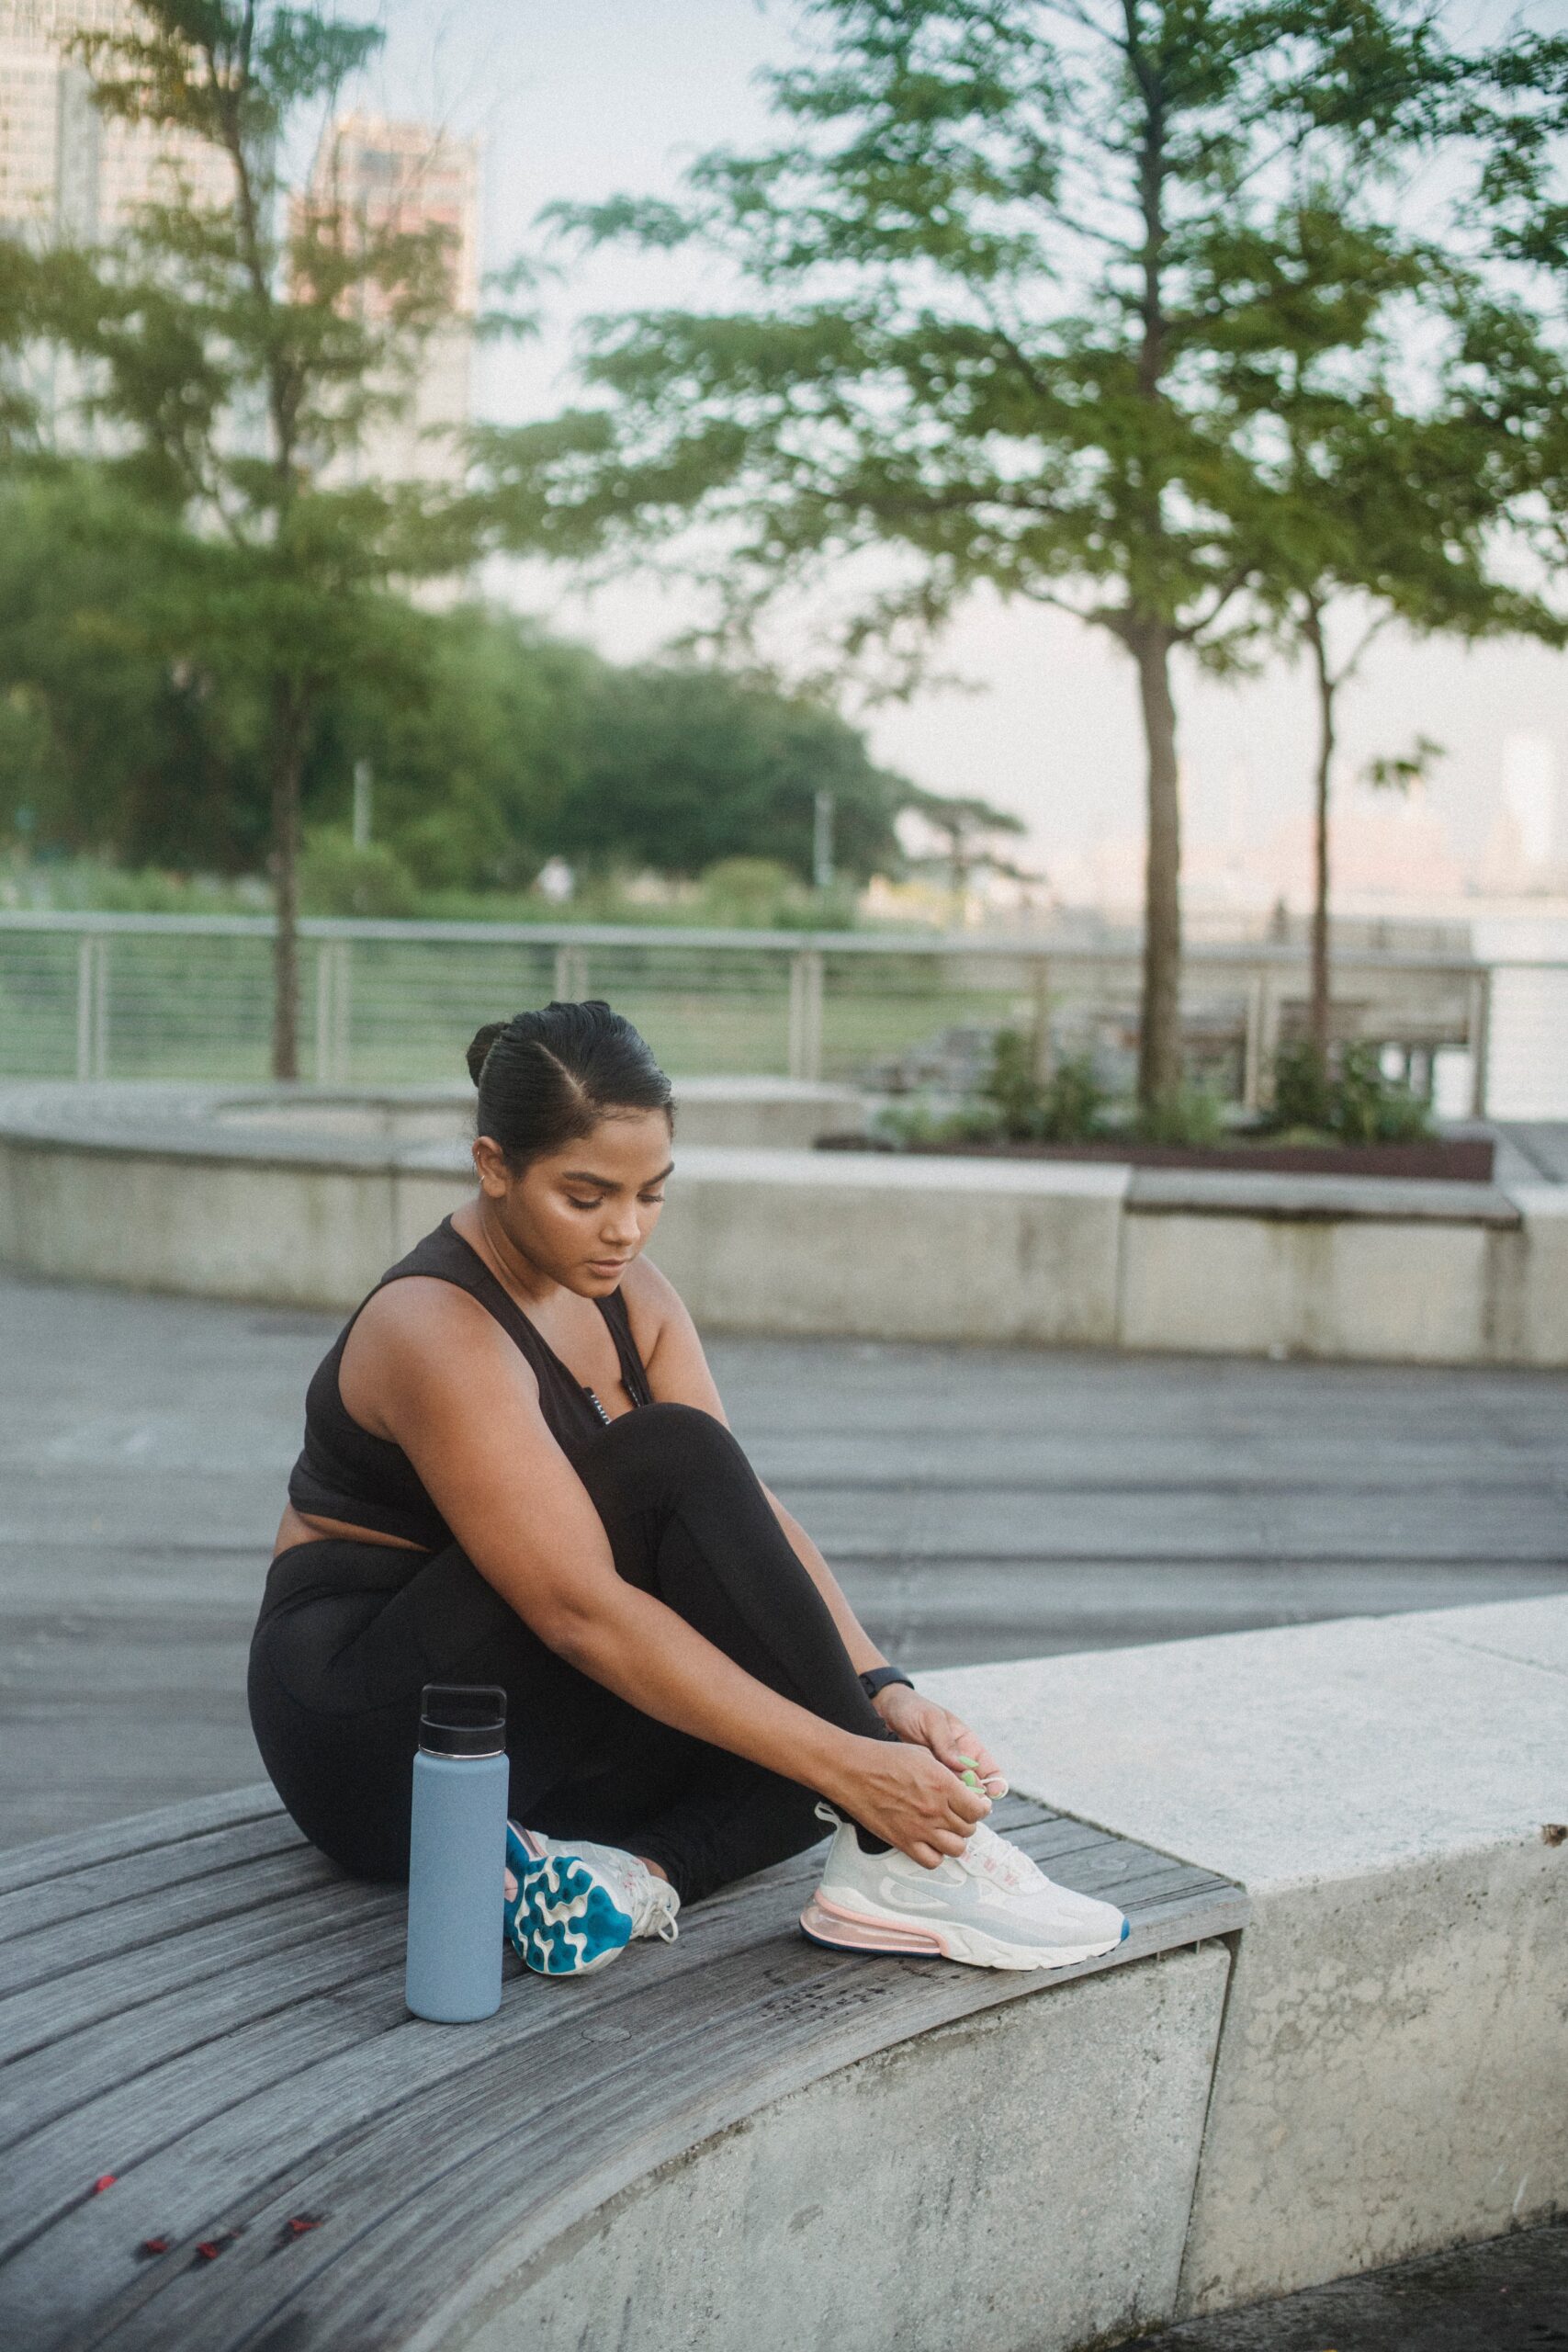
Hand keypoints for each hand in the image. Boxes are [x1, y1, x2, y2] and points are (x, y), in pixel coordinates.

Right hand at [827, 1734, 992, 1868]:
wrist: (853, 1771)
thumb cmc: (885, 1757)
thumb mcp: (924, 1754)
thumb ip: (948, 1772)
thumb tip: (964, 1785)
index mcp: (943, 1785)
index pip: (978, 1810)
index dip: (981, 1808)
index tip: (977, 1805)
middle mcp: (935, 1810)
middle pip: (969, 1829)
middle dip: (967, 1821)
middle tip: (958, 1814)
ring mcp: (920, 1829)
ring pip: (956, 1848)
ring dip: (955, 1839)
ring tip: (946, 1829)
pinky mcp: (903, 1842)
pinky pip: (932, 1861)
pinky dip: (935, 1854)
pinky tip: (930, 1842)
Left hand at [872, 1685, 1007, 1796]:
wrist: (883, 1711)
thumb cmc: (912, 1709)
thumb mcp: (931, 1719)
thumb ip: (946, 1741)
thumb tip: (962, 1766)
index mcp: (967, 1745)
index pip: (990, 1770)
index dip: (996, 1784)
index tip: (992, 1794)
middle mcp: (957, 1763)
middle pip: (974, 1789)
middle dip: (973, 1799)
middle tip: (962, 1802)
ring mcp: (941, 1775)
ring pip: (955, 1796)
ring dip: (953, 1802)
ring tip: (943, 1802)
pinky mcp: (925, 1782)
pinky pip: (935, 1796)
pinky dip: (936, 1802)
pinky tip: (928, 1803)